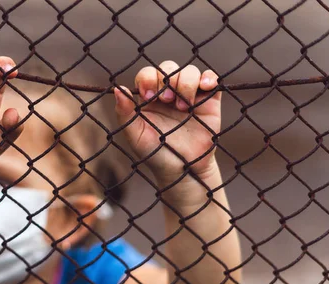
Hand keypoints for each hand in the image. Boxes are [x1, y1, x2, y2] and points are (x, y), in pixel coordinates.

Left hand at [114, 61, 221, 183]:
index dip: (149, 79)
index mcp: (150, 97)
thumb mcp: (135, 136)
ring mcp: (190, 95)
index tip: (148, 97)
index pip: (148, 74)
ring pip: (190, 71)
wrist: (182, 170)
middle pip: (169, 68)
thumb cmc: (155, 154)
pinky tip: (206, 88)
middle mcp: (169, 92)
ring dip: (186, 83)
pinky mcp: (209, 101)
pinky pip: (211, 79)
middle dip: (168, 80)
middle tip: (167, 101)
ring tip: (184, 107)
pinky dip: (209, 78)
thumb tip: (117, 88)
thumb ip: (124, 113)